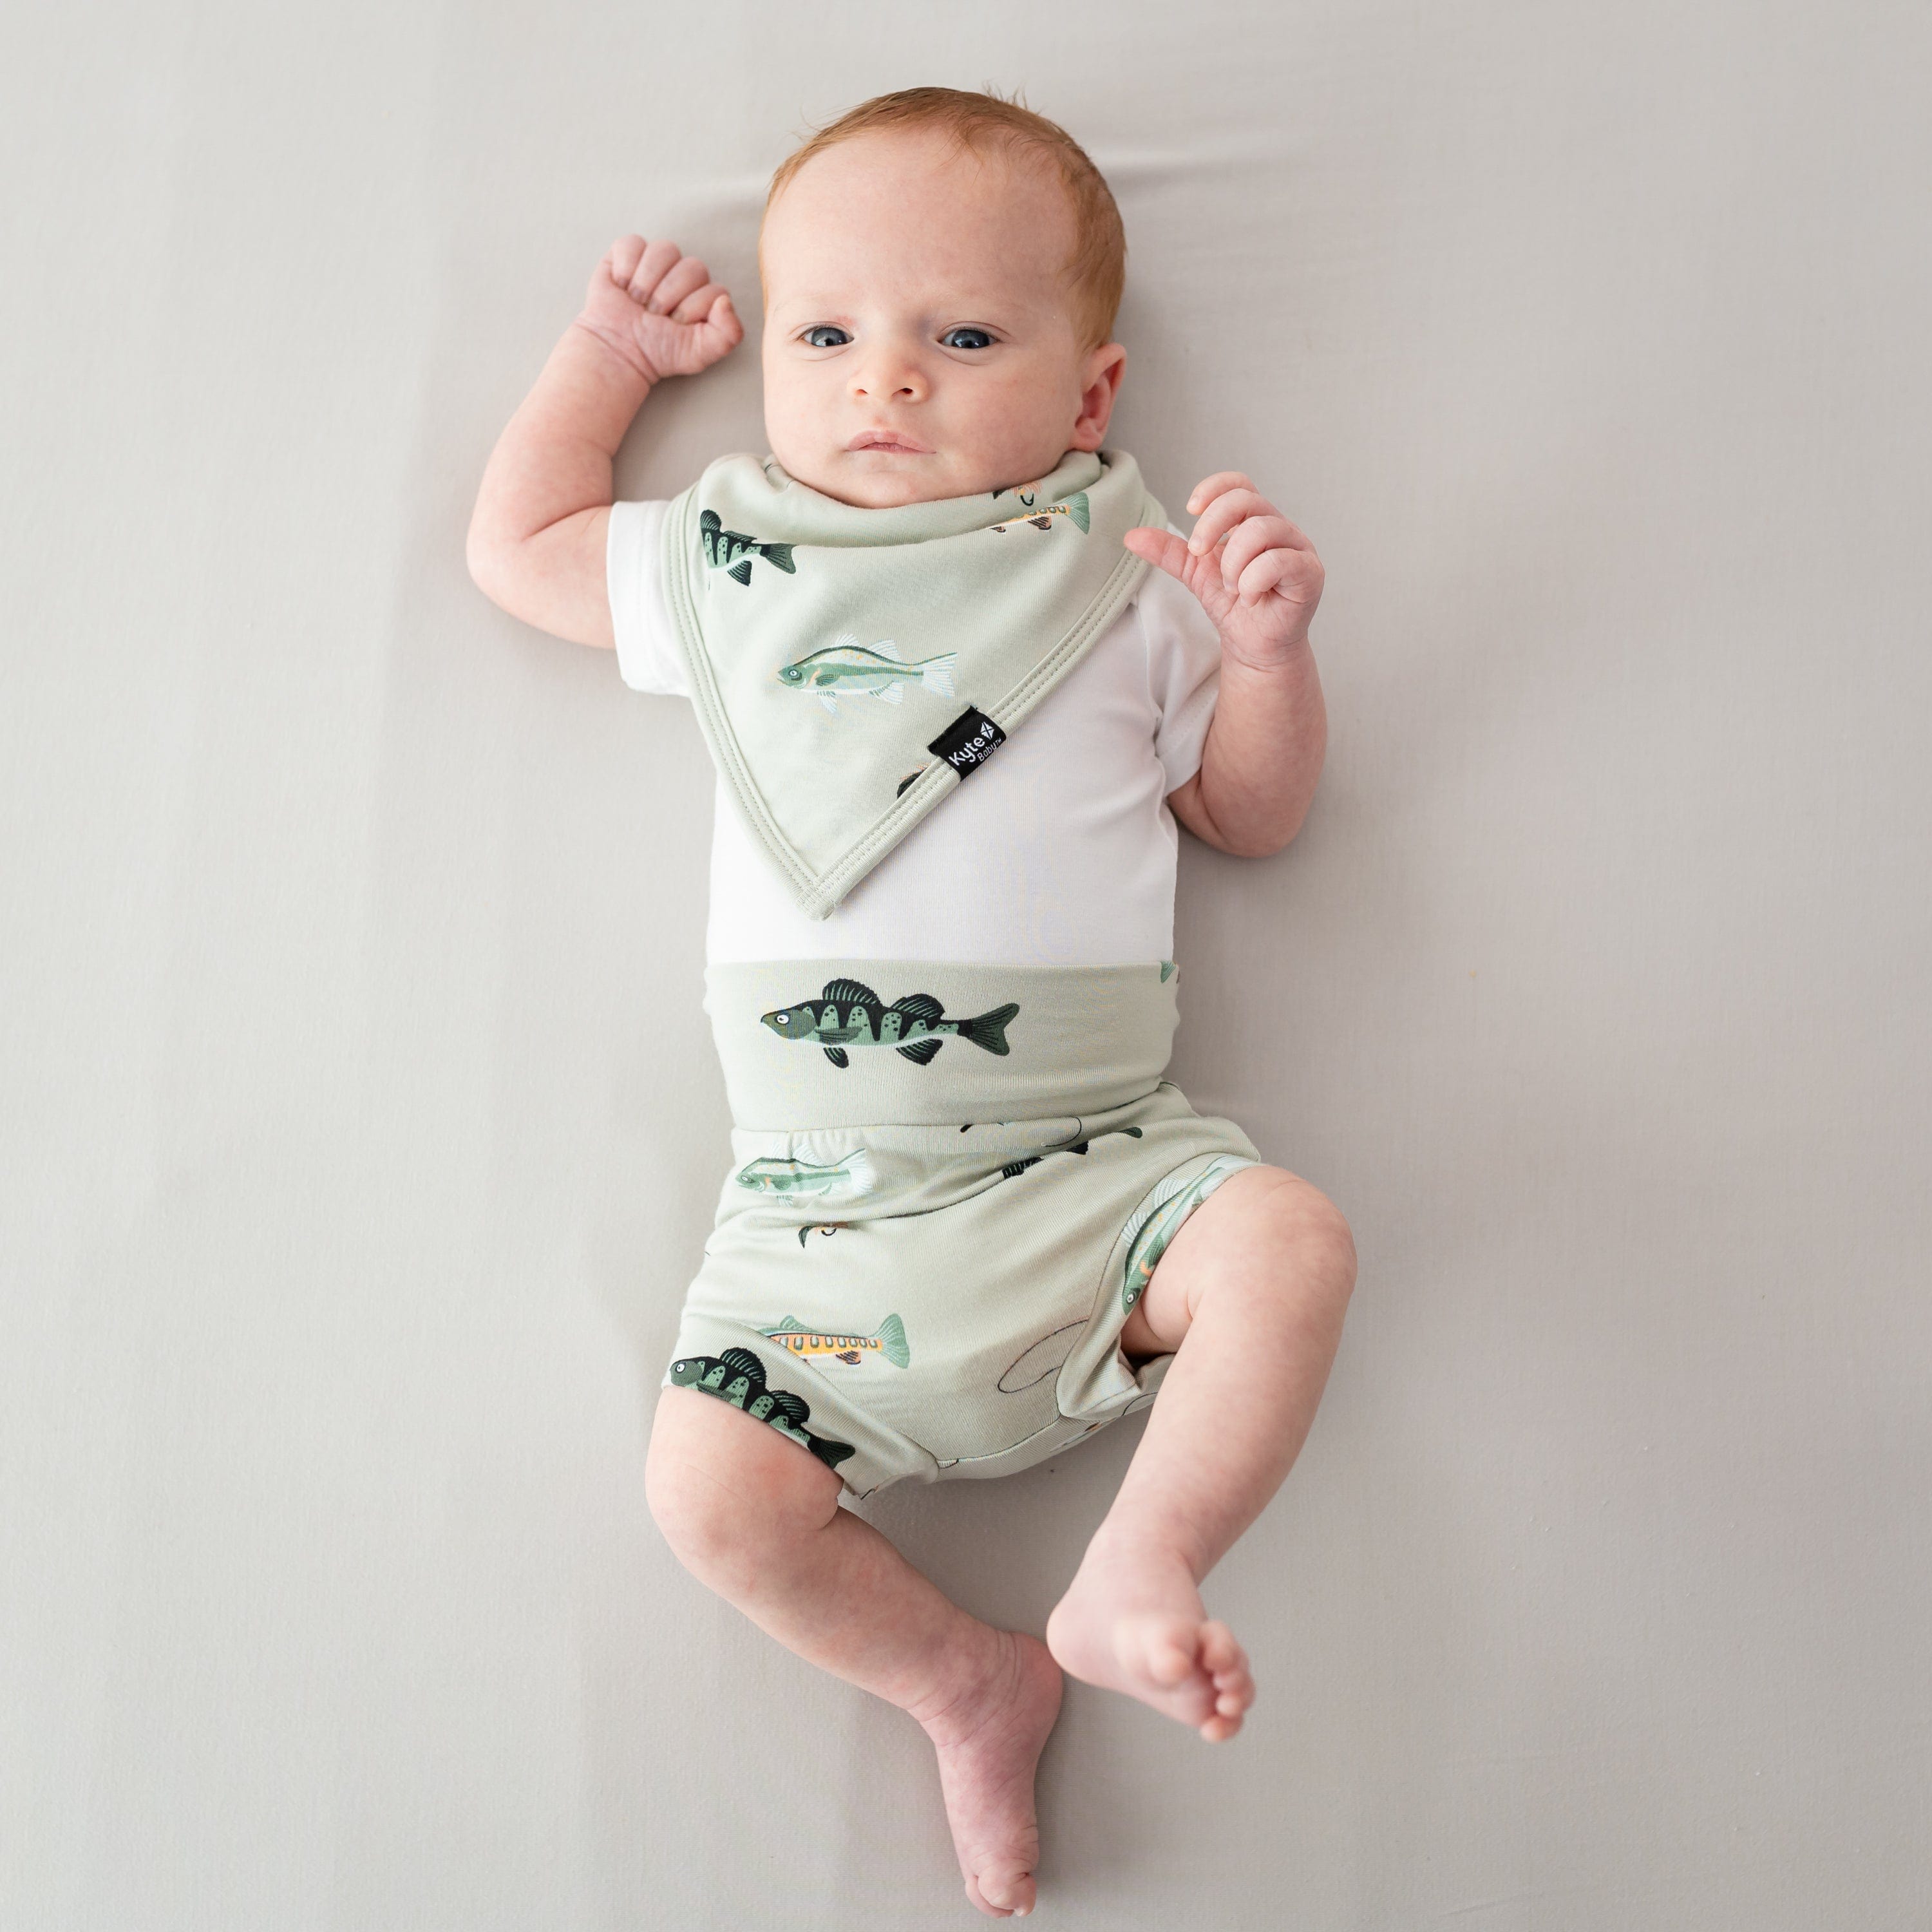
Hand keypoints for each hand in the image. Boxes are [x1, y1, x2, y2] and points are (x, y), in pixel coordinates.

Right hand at [575, 234, 742, 384]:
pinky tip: (622, 286)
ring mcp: (657, 261)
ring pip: (665, 250)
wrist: (618, 351)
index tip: (675, 326)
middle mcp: (685, 275)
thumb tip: (725, 300)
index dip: (692, 309)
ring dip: (647, 282)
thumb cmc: (658, 352)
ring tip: (637, 302)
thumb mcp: (699, 354)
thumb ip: (728, 334)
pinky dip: (625, 268)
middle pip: (693, 267)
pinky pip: (633, 243)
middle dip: (670, 297)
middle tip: (653, 315)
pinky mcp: (628, 252)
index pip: (714, 290)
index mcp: (705, 296)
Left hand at [1124, 472, 1323, 671]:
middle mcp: (1280, 527)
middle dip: (1212, 526)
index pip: (1239, 484)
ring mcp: (1298, 548)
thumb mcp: (1195, 573)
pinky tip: (1250, 599)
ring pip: (1261, 531)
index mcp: (1254, 519)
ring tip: (1231, 588)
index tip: (1190, 510)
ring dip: (1233, 564)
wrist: (1253, 646)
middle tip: (1198, 554)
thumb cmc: (1234, 605)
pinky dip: (1253, 582)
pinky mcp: (1310, 572)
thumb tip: (1130, 536)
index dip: (1213, 490)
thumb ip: (1170, 552)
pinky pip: (1279, 561)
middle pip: (1246, 501)